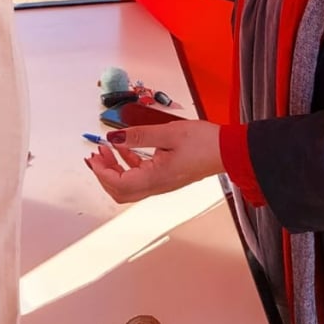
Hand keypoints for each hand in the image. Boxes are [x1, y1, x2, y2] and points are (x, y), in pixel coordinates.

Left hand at [85, 120, 223, 202]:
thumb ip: (138, 135)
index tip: (95, 155)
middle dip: (104, 173)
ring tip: (106, 149)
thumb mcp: (168, 132)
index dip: (102, 172)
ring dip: (114, 169)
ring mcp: (161, 183)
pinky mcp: (166, 177)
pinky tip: (125, 149)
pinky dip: (127, 165)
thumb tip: (113, 138)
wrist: (228, 150)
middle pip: (119, 191)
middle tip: (97, 153)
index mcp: (155, 178)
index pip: (118, 184)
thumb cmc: (204, 143)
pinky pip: (139, 177)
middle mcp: (156, 186)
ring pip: (128, 185)